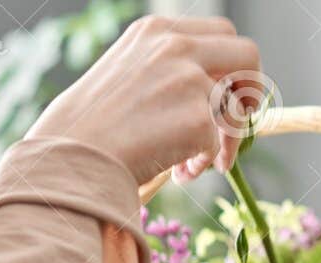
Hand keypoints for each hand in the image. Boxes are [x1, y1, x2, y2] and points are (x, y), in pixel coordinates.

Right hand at [30, 15, 261, 185]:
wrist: (69, 158)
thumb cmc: (90, 128)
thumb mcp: (127, 75)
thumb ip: (168, 71)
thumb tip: (216, 97)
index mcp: (156, 31)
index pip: (222, 33)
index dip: (233, 66)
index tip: (228, 94)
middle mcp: (175, 46)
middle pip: (248, 55)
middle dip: (251, 92)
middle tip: (238, 122)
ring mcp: (188, 80)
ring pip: (237, 109)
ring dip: (225, 141)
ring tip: (193, 164)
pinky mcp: (197, 119)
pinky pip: (219, 145)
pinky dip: (204, 163)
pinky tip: (177, 173)